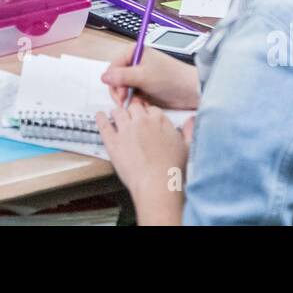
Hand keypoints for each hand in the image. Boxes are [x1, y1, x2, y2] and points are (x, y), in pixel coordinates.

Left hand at [95, 100, 190, 223]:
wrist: (158, 185)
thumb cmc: (173, 170)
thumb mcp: (188, 147)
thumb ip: (189, 130)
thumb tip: (192, 119)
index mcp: (159, 120)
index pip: (150, 109)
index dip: (147, 114)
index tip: (146, 118)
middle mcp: (141, 121)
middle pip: (133, 107)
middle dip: (133, 112)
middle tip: (131, 117)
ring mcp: (126, 130)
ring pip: (118, 112)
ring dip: (117, 113)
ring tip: (116, 116)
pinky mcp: (113, 142)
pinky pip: (103, 125)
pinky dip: (100, 119)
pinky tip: (100, 116)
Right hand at [101, 46, 200, 109]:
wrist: (190, 91)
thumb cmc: (172, 78)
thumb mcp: (144, 76)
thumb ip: (122, 76)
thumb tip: (104, 77)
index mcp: (134, 52)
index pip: (113, 67)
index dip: (114, 81)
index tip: (120, 93)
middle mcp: (135, 63)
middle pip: (115, 79)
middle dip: (120, 92)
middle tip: (126, 101)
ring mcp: (138, 76)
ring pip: (121, 89)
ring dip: (127, 98)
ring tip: (138, 103)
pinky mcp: (143, 88)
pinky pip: (130, 96)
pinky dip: (134, 102)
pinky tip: (142, 104)